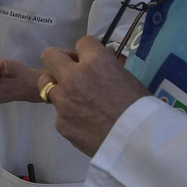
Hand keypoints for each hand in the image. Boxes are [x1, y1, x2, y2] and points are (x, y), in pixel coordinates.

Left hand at [37, 36, 149, 156]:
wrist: (137, 144)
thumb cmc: (141, 110)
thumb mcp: (128, 79)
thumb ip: (108, 69)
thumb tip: (101, 66)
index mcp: (96, 62)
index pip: (82, 42)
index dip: (88, 51)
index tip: (91, 58)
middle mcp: (74, 77)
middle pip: (50, 56)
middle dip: (60, 60)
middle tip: (70, 70)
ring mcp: (63, 101)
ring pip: (45, 84)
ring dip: (57, 86)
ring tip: (72, 97)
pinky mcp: (60, 122)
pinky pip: (58, 112)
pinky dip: (68, 115)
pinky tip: (84, 122)